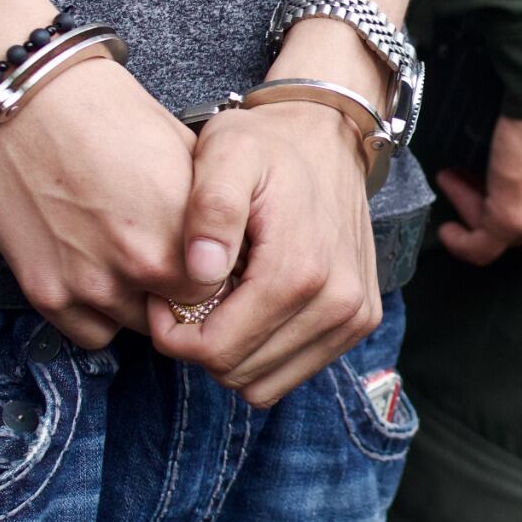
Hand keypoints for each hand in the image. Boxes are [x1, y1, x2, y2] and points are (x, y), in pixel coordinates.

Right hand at [0, 56, 198, 349]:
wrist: (30, 104)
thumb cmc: (111, 116)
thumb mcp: (186, 155)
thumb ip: (213, 216)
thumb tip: (234, 253)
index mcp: (186, 234)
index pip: (221, 292)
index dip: (214, 277)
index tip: (205, 263)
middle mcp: (141, 267)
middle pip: (183, 315)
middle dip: (179, 294)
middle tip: (165, 261)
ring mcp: (90, 285)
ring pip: (138, 327)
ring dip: (139, 303)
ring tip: (126, 257)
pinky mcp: (46, 293)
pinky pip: (91, 334)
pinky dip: (97, 313)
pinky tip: (96, 272)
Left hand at [148, 98, 380, 408]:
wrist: (327, 138)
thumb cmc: (268, 145)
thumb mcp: (227, 152)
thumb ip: (210, 206)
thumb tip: (202, 269)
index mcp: (301, 271)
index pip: (218, 351)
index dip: (174, 335)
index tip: (161, 298)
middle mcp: (339, 303)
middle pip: (240, 374)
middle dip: (200, 346)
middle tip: (185, 299)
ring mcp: (355, 318)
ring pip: (266, 384)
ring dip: (231, 354)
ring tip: (216, 303)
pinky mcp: (360, 323)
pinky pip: (293, 373)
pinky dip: (262, 354)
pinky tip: (247, 309)